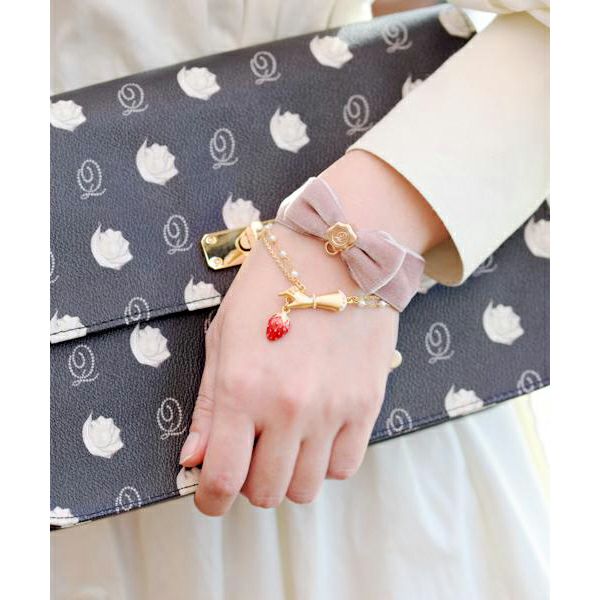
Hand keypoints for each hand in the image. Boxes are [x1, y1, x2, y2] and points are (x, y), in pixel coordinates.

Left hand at [179, 150, 447, 515]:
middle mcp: (290, 408)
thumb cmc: (270, 287)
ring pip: (308, 488)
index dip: (210, 500)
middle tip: (249, 455)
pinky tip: (318, 433)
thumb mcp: (224, 337)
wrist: (337, 252)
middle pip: (266, 493)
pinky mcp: (367, 404)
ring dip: (288, 476)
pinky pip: (346, 466)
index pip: (223, 479)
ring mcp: (334, 409)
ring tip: (285, 442)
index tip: (210, 496)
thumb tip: (194, 460)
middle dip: (248, 484)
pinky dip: (326, 462)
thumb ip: (208, 406)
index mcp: (243, 389)